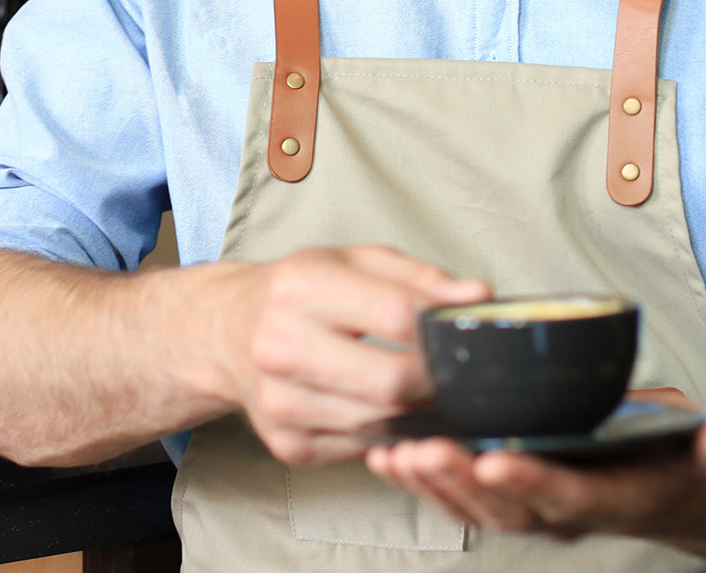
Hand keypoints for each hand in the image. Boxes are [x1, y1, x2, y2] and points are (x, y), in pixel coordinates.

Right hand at [218, 246, 488, 465]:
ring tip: (428, 388)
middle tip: (457, 373)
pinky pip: (361, 446)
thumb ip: (421, 277)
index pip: (396, 315)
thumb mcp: (356, 260)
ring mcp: (279, 402)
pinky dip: (387, 431)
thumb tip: (478, 297)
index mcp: (300, 286)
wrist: (228, 331)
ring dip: (416, 410)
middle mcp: (279, 345)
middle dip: (435, 381)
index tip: (465, 334)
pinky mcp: (286, 444)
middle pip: (389, 382)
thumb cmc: (304, 290)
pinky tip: (390, 408)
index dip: (442, 329)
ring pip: (380, 421)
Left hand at [365, 414, 705, 540]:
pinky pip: (463, 499)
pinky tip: (388, 457)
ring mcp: (539, 511)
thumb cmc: (687, 455)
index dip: (532, 481)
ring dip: (433, 484)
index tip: (496, 459)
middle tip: (423, 448)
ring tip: (395, 453)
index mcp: (618, 496)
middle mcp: (571, 513)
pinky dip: (423, 482)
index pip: (571, 494)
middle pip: (510, 507)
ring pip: (478, 508)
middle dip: (463, 480)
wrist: (683, 491)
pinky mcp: (513, 500)